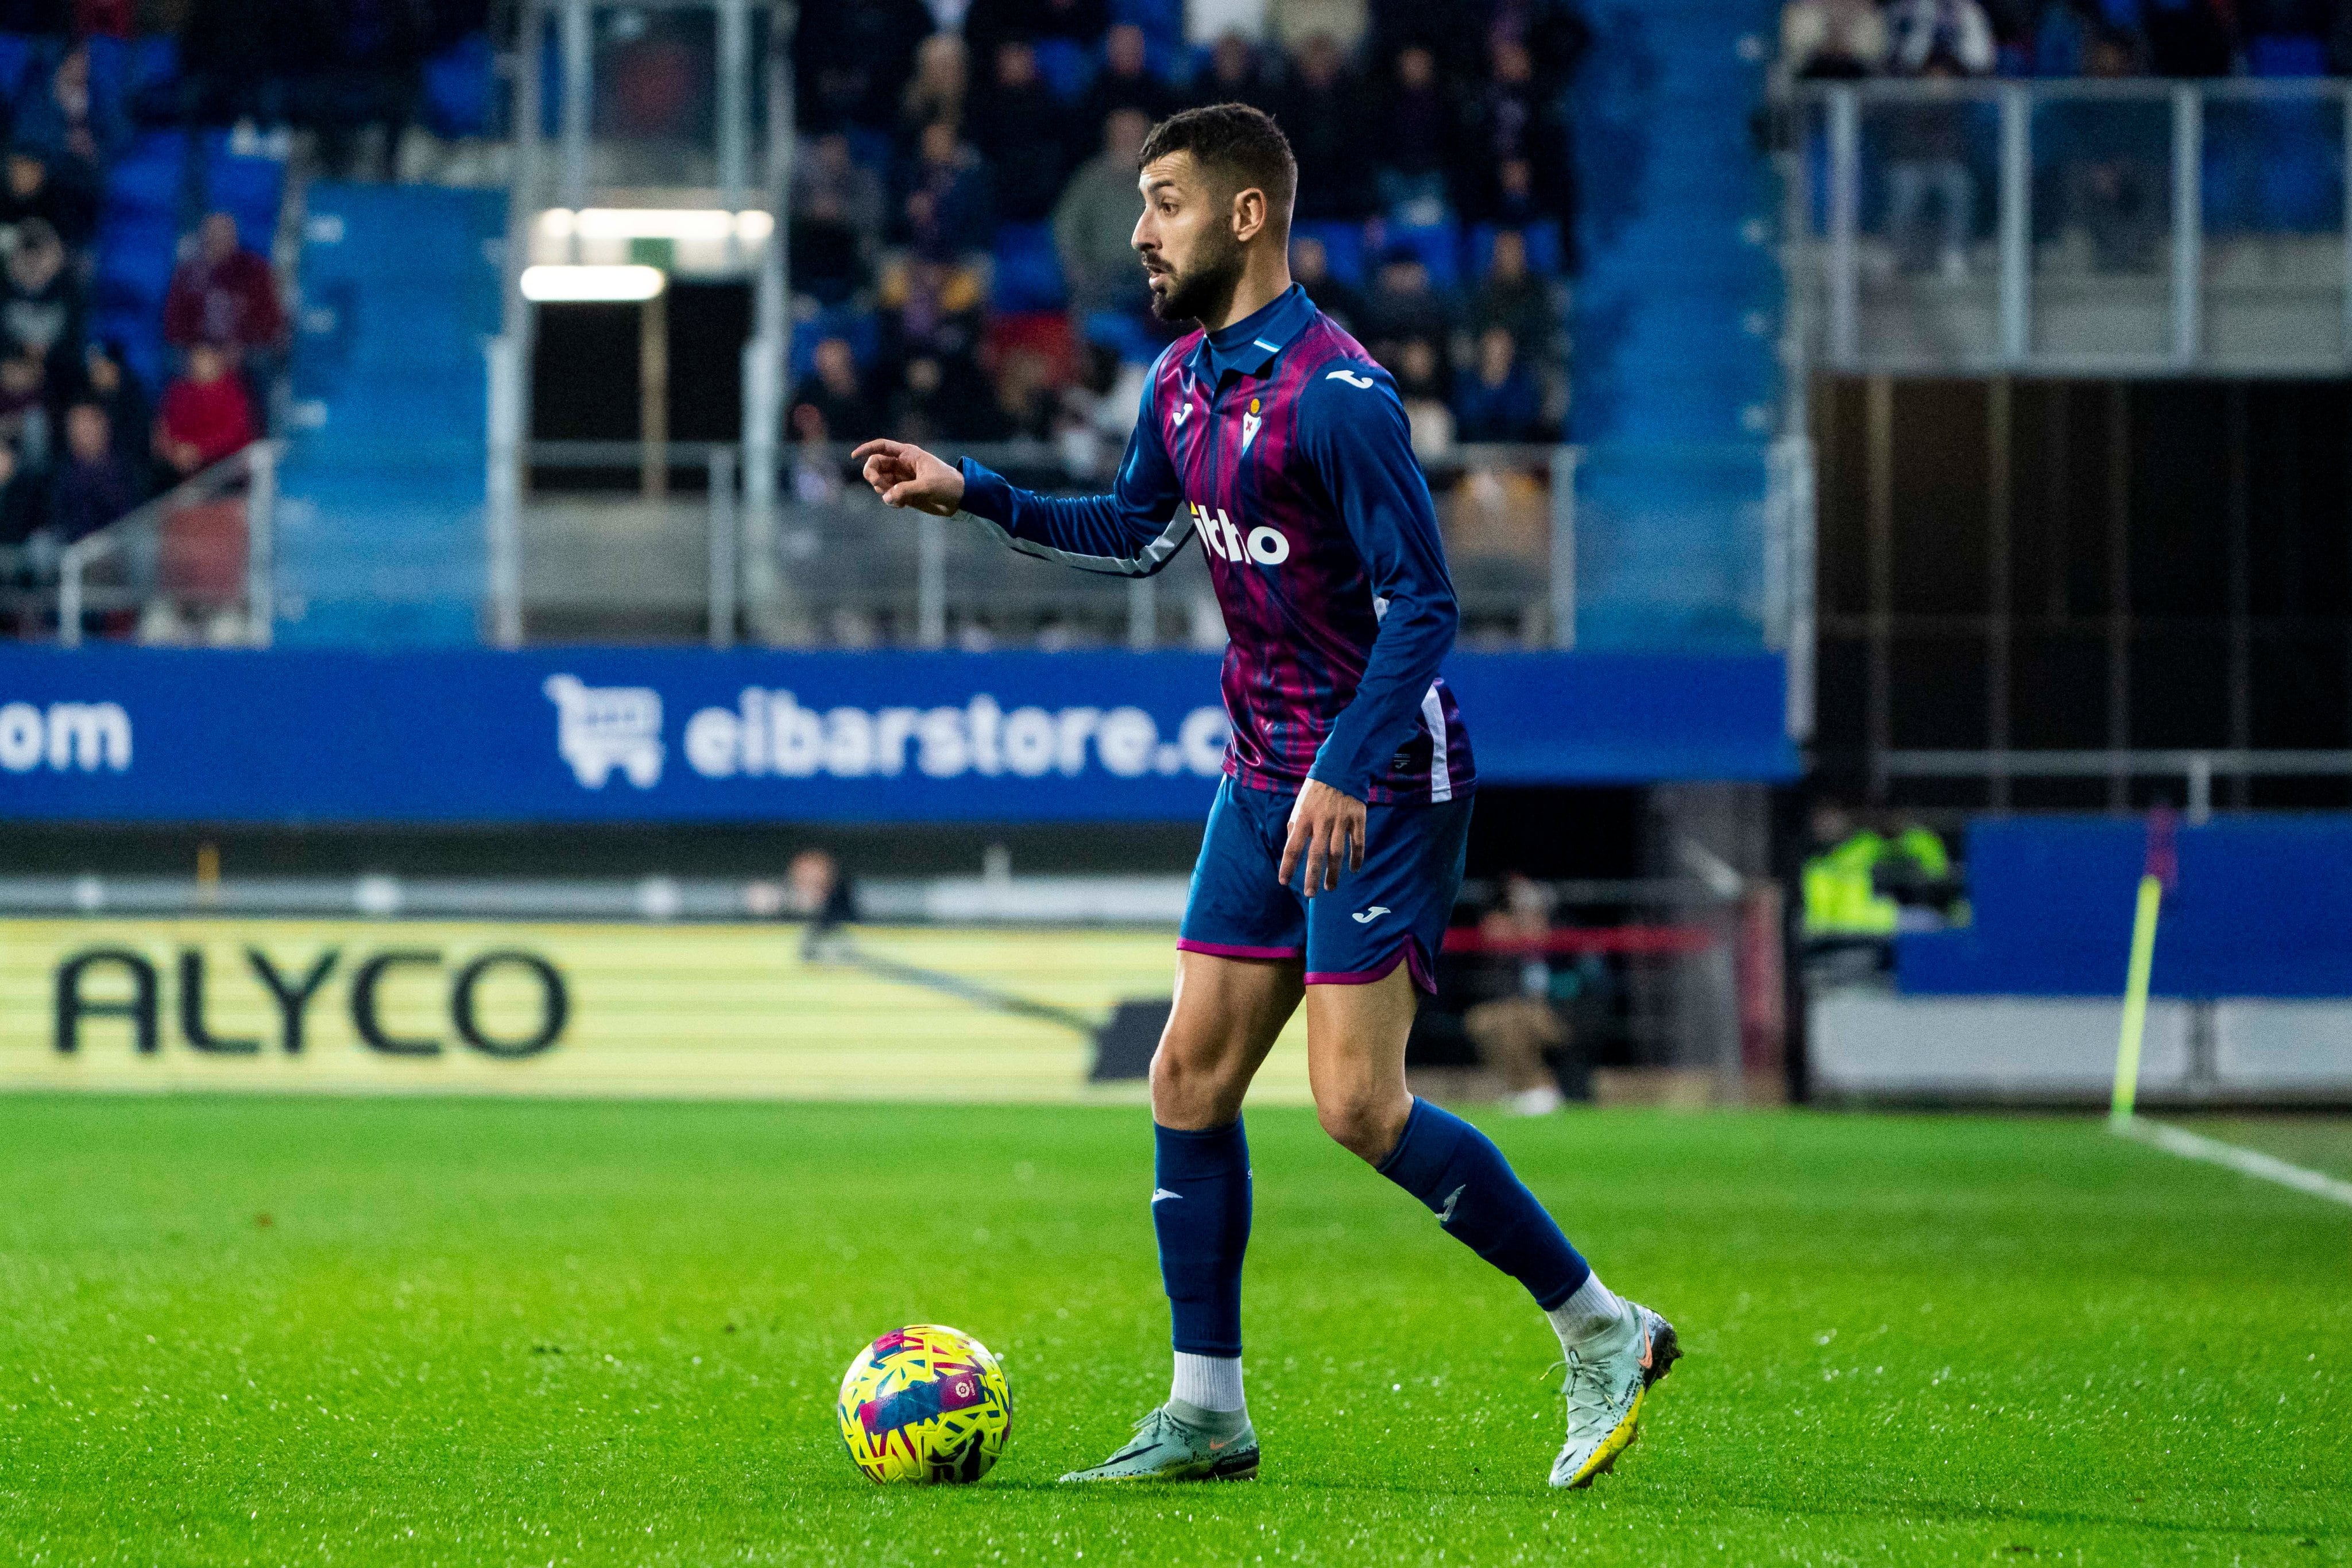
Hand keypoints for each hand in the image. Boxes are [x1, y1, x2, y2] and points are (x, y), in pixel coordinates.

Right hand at [851, 438, 964, 516]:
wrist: (960, 499)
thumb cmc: (948, 485)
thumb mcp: (928, 485)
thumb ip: (906, 490)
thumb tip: (886, 497)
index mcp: (908, 454)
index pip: (882, 446)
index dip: (867, 449)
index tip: (854, 456)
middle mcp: (901, 465)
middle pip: (875, 465)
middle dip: (873, 475)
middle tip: (880, 486)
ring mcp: (901, 480)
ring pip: (879, 482)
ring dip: (882, 490)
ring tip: (898, 499)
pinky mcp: (904, 493)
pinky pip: (887, 496)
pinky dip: (890, 501)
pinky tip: (902, 505)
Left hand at [1279, 780, 1366, 897]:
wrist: (1342, 768)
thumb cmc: (1316, 790)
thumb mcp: (1300, 804)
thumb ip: (1295, 826)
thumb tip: (1291, 848)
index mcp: (1303, 817)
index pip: (1292, 846)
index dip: (1288, 866)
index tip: (1284, 882)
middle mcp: (1322, 821)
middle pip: (1316, 854)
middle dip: (1312, 876)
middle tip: (1310, 894)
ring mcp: (1341, 820)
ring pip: (1337, 852)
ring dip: (1334, 872)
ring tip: (1330, 887)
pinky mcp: (1357, 818)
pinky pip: (1358, 843)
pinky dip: (1356, 858)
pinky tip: (1354, 869)